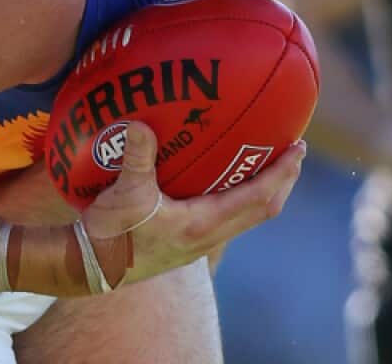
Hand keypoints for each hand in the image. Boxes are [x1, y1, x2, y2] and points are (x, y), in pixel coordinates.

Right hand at [81, 121, 305, 286]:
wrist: (93, 268)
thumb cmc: (112, 235)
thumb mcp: (124, 194)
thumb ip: (136, 158)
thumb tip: (141, 122)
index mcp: (203, 224)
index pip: (258, 198)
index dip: (282, 173)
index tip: (298, 147)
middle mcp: (208, 236)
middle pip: (263, 209)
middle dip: (282, 180)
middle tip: (292, 151)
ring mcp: (200, 243)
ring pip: (247, 216)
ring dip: (264, 190)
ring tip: (266, 164)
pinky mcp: (187, 242)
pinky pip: (227, 217)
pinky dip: (239, 197)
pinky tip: (223, 181)